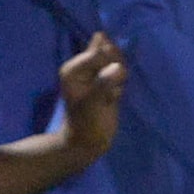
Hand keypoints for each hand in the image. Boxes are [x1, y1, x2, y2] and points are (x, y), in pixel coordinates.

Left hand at [57, 31, 123, 156]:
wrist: (89, 141)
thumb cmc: (86, 123)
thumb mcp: (93, 103)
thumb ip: (104, 82)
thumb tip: (118, 67)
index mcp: (73, 68)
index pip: (99, 53)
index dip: (109, 65)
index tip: (108, 85)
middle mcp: (83, 66)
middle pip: (108, 51)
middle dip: (115, 67)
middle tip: (111, 89)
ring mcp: (94, 72)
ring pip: (116, 60)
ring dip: (120, 76)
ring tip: (111, 94)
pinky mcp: (105, 79)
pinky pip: (120, 71)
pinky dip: (121, 83)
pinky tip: (113, 97)